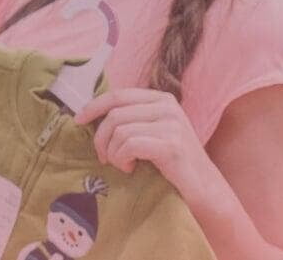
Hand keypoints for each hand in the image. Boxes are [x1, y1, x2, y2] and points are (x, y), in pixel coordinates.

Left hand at [76, 88, 212, 197]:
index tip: (78, 120)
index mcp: (161, 99)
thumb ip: (131, 118)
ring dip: (113, 152)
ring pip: (119, 131)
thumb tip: (91, 114)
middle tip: (104, 157)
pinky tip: (130, 168)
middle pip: (114, 115)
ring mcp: (171, 124)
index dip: (93, 106)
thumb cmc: (171, 162)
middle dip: (101, 138)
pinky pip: (129, 145)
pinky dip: (122, 159)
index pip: (117, 95)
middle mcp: (168, 107)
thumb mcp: (152, 131)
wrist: (203, 188)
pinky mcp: (171, 144)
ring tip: (122, 164)